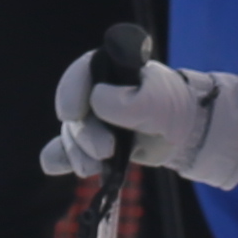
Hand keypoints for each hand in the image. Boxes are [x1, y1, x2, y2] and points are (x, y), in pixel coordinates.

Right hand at [45, 45, 237, 184]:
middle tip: (104, 151)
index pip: (83, 71)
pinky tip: (54, 166)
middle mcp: (97, 90)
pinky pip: (67, 149)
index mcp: (112, 69)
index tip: (71, 113)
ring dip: (77, 152)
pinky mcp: (91, 141)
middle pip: (76, 110)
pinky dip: (59, 157)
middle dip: (85, 135)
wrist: (183, 134)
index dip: (71, 90)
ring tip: (92, 168)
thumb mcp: (158, 103)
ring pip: (72, 133)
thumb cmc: (172, 108)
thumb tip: (96, 100)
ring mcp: (92, 117)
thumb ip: (130, 102)